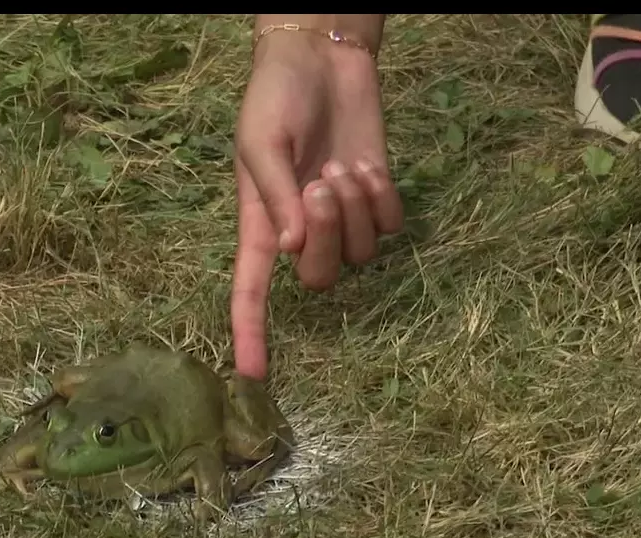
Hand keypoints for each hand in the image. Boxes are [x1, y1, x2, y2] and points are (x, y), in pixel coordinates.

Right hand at [231, 34, 403, 379]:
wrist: (320, 59)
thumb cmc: (275, 98)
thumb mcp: (260, 141)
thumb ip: (274, 196)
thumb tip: (291, 249)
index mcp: (260, 222)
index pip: (250, 290)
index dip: (251, 332)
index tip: (252, 374)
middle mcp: (302, 230)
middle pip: (319, 276)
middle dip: (328, 235)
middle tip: (322, 183)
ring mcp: (342, 216)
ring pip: (361, 252)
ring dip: (356, 209)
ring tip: (344, 165)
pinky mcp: (376, 196)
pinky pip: (389, 224)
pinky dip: (381, 197)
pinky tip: (366, 165)